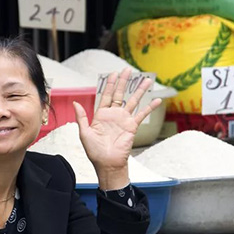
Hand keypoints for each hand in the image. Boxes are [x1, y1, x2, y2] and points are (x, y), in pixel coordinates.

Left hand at [73, 68, 161, 189]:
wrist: (107, 164)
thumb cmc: (94, 151)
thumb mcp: (84, 133)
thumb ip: (81, 117)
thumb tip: (76, 102)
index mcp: (101, 115)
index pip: (107, 95)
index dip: (110, 84)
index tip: (114, 73)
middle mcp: (114, 115)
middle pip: (120, 94)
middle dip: (124, 82)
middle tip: (128, 70)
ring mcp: (124, 120)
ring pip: (133, 101)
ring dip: (140, 90)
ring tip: (147, 80)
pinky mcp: (132, 126)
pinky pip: (142, 114)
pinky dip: (149, 107)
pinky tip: (157, 100)